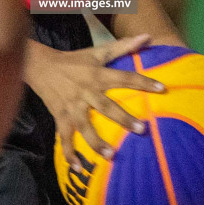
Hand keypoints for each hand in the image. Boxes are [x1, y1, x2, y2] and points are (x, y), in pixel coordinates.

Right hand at [26, 34, 164, 172]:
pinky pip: (64, 137)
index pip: (124, 77)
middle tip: (141, 130)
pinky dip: (70, 153)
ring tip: (111, 155)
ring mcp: (72, 106)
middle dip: (122, 118)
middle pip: (106, 106)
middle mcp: (86, 91)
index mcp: (97, 74)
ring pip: (84, 125)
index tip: (162, 89)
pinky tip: (78, 168)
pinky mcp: (60, 116)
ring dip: (96, 141)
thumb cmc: (75, 61)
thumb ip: (123, 46)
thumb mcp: (97, 51)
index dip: (143, 82)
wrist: (40, 66)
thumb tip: (147, 36)